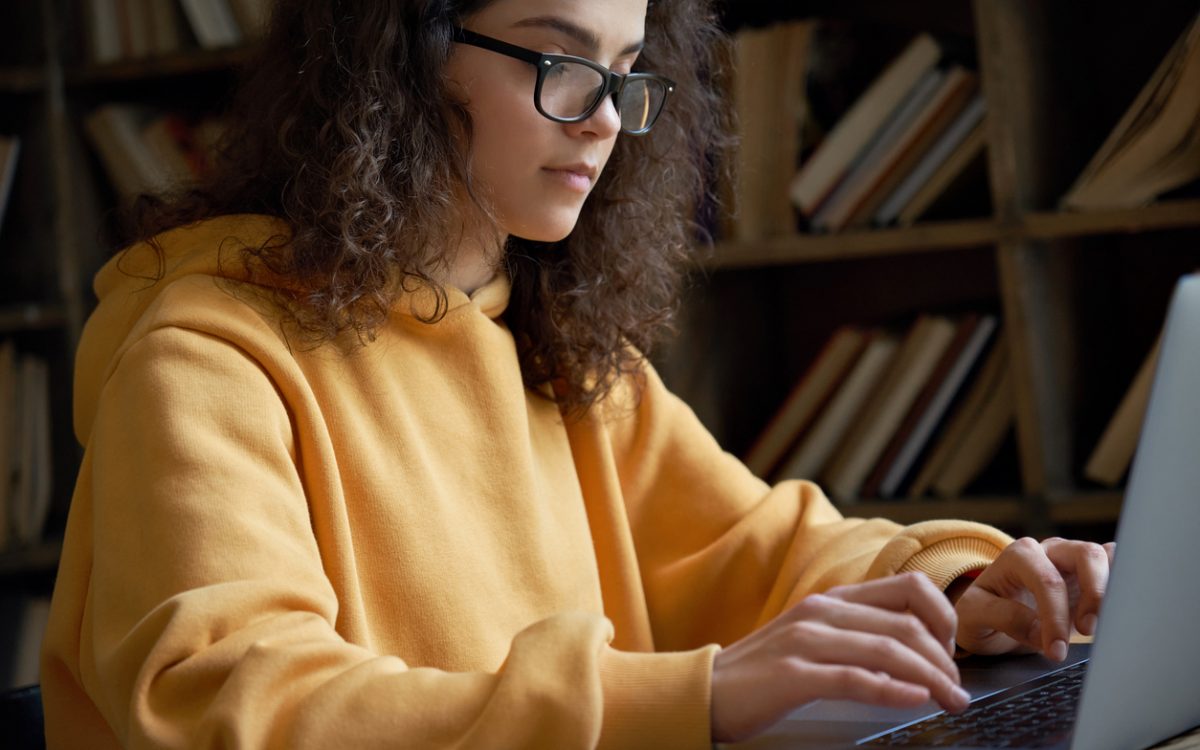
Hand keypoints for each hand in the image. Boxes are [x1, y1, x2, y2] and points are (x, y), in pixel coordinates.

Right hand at [710, 572, 971, 742]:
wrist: (706, 689)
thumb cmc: (765, 671)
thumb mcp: (815, 638)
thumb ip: (858, 635)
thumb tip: (916, 652)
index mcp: (833, 600)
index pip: (909, 588)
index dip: (944, 619)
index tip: (952, 654)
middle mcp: (822, 613)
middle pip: (907, 625)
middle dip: (944, 661)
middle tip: (958, 691)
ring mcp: (806, 641)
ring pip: (888, 650)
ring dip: (930, 678)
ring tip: (949, 701)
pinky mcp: (793, 675)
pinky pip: (855, 679)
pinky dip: (893, 690)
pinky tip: (915, 700)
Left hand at [954, 537, 1115, 660]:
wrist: (988, 618)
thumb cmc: (980, 614)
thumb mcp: (973, 616)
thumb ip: (1003, 617)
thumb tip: (1040, 630)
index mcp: (1019, 556)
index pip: (1047, 581)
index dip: (1056, 617)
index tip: (1056, 650)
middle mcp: (1049, 552)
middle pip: (1086, 555)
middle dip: (1094, 595)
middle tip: (1087, 632)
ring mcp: (1073, 561)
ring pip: (1107, 558)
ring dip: (1113, 590)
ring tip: (1105, 624)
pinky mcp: (1090, 576)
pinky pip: (1117, 567)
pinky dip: (1126, 583)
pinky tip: (1125, 607)